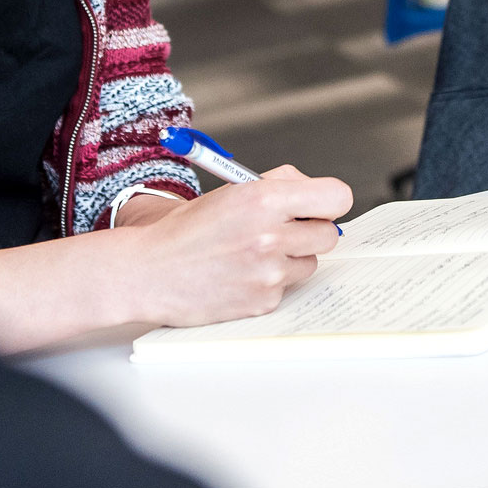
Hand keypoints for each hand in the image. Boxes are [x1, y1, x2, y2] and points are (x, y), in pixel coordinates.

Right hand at [111, 165, 351, 327]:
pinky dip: (271, 281)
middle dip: (311, 230)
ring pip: (310, 262)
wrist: (150, 271)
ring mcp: (269, 272)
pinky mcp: (264, 301)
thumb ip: (279, 185)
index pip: (337, 197)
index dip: (329, 201)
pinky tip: (241, 274)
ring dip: (291, 257)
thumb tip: (316, 193)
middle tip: (283, 229)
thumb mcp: (234, 190)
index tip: (317, 206)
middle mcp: (270, 235)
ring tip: (253, 253)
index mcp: (264, 199)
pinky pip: (287, 287)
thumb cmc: (189, 229)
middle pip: (329, 234)